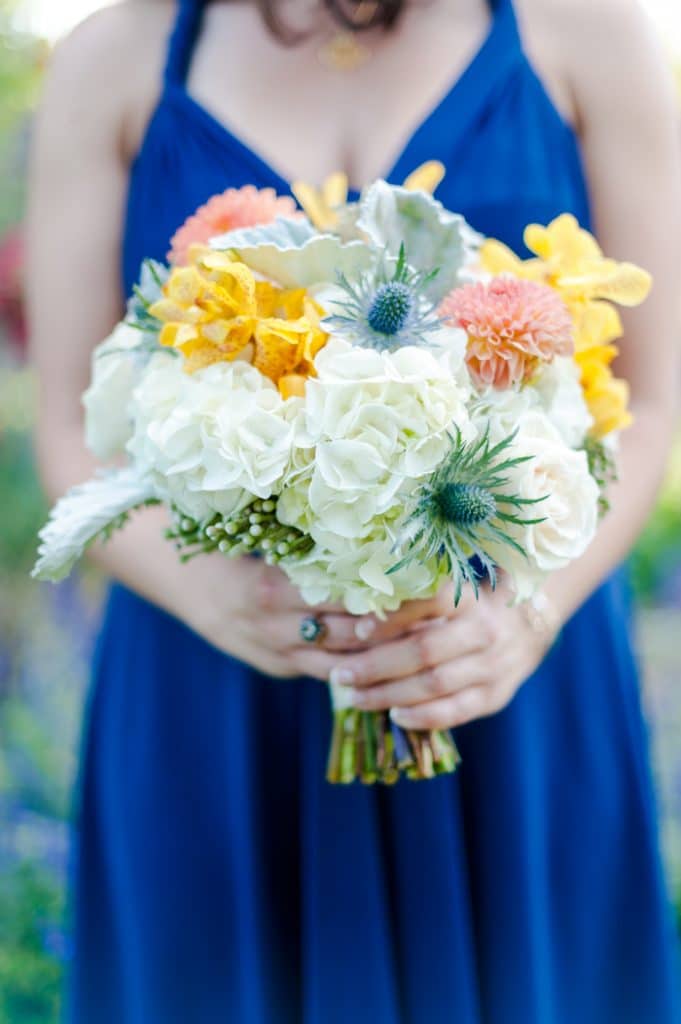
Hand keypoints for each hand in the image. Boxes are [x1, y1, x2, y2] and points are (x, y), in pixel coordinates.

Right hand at [178, 556, 465, 681]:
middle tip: (439, 612)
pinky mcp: (281, 668)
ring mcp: (277, 654)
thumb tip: (374, 530)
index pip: (343, 597)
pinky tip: (394, 659)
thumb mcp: (265, 542)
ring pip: (343, 663)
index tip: (424, 581)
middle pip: (349, 634)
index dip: (385, 594)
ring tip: (428, 639)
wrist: (185, 587)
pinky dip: (361, 668)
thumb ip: (311, 544)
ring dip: (385, 654)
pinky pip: (328, 673)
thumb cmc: (231, 550)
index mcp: (271, 590)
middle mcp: (275, 628)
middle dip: (394, 626)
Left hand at [326, 582, 555, 729]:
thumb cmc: (471, 607)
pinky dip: (422, 717)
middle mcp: (484, 631)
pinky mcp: (495, 696)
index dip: (393, 616)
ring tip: (355, 697)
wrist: (528, 628)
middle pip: (425, 650)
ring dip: (390, 694)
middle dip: (376, 665)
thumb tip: (354, 610)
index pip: (431, 602)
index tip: (358, 628)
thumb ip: (413, 601)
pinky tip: (394, 717)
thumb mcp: (451, 593)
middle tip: (342, 673)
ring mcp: (492, 666)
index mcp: (470, 599)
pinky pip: (455, 712)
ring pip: (435, 685)